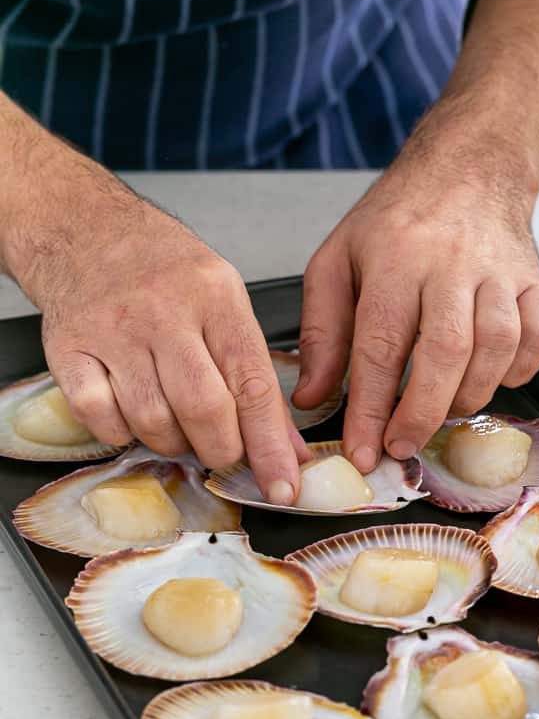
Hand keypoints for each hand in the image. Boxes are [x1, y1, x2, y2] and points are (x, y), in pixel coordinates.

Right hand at [7, 150, 305, 502]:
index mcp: (216, 297)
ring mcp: (113, 330)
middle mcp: (164, 311)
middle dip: (220, 449)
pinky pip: (100, 418)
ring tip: (177, 425)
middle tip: (222, 451)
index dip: (271, 446)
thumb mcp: (226, 304)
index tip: (283, 487)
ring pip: (152, 421)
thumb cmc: (165, 271)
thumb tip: (289, 450)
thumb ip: (257, 377)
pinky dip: (122, 433)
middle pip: (204, 409)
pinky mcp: (68, 349)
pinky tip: (131, 413)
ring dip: (173, 443)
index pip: (253, 384)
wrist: (86, 231)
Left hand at [293, 104, 538, 472]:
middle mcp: (451, 263)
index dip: (372, 407)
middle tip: (402, 446)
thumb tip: (314, 396)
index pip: (381, 345)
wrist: (468, 168)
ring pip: (496, 350)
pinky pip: (538, 341)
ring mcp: (499, 272)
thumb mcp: (337, 260)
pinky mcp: (533, 282)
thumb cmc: (398, 219)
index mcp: (394, 256)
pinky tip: (489, 378)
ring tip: (441, 410)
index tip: (365, 450)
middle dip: (423, 414)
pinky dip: (518, 374)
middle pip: (445, 353)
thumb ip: (322, 331)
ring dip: (468, 396)